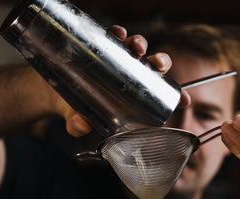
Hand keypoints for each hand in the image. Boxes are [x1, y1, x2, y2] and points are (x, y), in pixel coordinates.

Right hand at [54, 25, 189, 136]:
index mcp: (133, 98)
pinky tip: (117, 32)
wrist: (53, 89)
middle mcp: (130, 76)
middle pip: (153, 67)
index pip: (160, 96)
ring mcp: (118, 60)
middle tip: (156, 65)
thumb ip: (78, 125)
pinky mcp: (103, 45)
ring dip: (140, 44)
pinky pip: (114, 35)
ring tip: (136, 47)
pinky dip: (118, 32)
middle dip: (160, 63)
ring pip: (137, 48)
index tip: (186, 101)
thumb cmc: (75, 108)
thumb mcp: (76, 119)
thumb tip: (80, 125)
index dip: (176, 97)